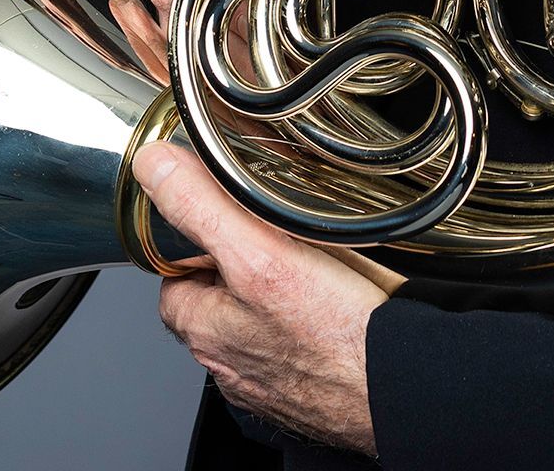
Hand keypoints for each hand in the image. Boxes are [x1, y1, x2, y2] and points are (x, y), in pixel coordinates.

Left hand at [135, 140, 385, 456]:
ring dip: (277, 286)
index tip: (222, 211)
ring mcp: (269, 374)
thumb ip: (203, 209)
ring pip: (258, 314)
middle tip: (276, 230)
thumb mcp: (257, 256)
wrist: (398, 387)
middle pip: (217, 291)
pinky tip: (336, 296)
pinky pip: (296, 336)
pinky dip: (309, 314)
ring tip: (311, 256)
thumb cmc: (333, 336)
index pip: (174, 271)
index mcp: (203, 328)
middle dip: (241, 258)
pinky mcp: (307, 382)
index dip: (196, 235)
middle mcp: (229, 359)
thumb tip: (155, 166)